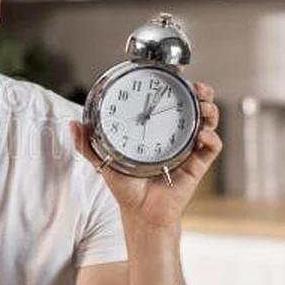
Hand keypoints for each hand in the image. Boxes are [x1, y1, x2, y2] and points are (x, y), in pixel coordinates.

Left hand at [72, 81, 221, 230]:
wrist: (140, 213)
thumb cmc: (126, 188)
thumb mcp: (103, 160)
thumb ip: (87, 144)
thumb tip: (72, 124)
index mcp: (157, 131)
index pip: (170, 102)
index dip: (177, 86)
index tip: (177, 72)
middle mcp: (175, 137)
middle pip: (195, 107)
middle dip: (201, 93)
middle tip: (197, 87)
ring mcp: (189, 150)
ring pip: (208, 123)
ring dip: (210, 110)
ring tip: (204, 106)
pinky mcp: (197, 165)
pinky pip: (211, 148)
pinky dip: (211, 138)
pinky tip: (201, 134)